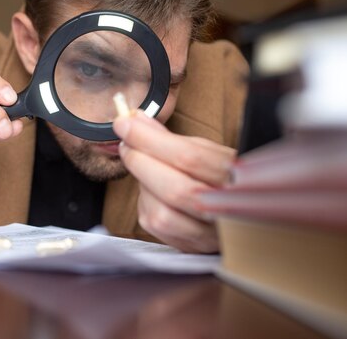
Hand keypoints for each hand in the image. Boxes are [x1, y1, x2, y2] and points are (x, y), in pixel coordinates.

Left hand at [113, 113, 234, 252]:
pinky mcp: (191, 247)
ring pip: (162, 214)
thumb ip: (170, 138)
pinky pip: (155, 226)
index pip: (189, 157)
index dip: (151, 139)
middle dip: (141, 163)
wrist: (241, 213)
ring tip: (144, 169)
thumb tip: (135, 120)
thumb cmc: (220, 176)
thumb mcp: (206, 150)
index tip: (126, 124)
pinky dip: (146, 204)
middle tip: (126, 144)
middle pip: (175, 189)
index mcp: (237, 176)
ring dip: (143, 186)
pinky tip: (152, 192)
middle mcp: (227, 210)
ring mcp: (210, 234)